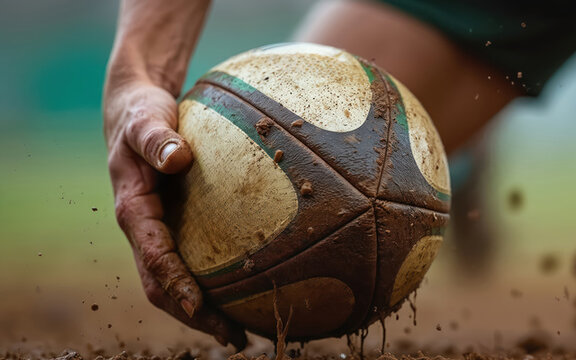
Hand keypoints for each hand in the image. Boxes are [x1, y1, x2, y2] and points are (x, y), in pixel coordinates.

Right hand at [103, 81, 246, 347]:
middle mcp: (144, 231)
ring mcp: (160, 234)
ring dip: (207, 311)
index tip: (200, 306)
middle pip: (164, 287)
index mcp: (134, 212)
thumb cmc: (141, 114)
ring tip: (245, 332)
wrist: (133, 110)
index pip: (153, 259)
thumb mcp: (145, 120)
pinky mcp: (176, 228)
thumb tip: (179, 157)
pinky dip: (217, 283)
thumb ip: (157, 138)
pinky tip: (253, 288)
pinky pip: (194, 263)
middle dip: (197, 316)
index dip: (175, 285)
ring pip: (178, 283)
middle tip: (236, 337)